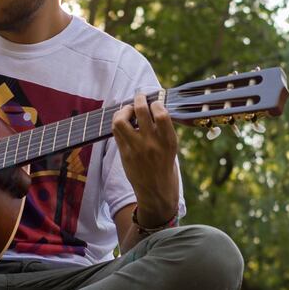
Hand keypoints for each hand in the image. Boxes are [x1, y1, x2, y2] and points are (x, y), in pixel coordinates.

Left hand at [111, 92, 178, 225]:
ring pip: (121, 120)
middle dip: (139, 99)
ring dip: (124, 110)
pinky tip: (124, 122)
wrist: (157, 191)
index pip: (161, 113)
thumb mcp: (171, 148)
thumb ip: (163, 130)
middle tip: (139, 97)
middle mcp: (152, 143)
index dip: (156, 103)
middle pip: (141, 111)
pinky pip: (116, 132)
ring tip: (128, 110)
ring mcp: (136, 149)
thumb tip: (152, 108)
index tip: (155, 103)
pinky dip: (119, 122)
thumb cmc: (166, 166)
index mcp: (169, 141)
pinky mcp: (125, 154)